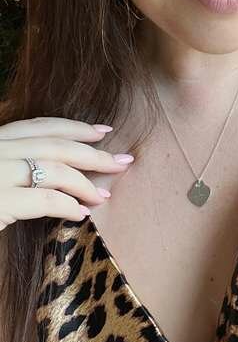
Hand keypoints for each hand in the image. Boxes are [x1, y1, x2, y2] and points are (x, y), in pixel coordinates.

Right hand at [0, 117, 134, 231]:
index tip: (103, 132)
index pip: (40, 127)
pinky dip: (68, 206)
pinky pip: (46, 200)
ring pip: (56, 170)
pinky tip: (81, 214)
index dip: (74, 128)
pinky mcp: (0, 202)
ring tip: (103, 197)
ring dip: (85, 184)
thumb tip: (59, 168)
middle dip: (94, 155)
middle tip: (122, 162)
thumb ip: (16, 163)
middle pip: (55, 147)